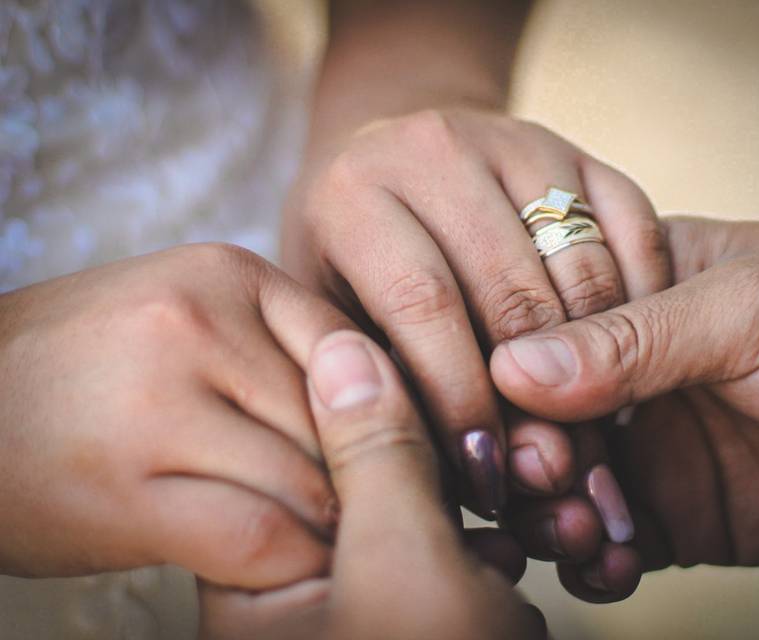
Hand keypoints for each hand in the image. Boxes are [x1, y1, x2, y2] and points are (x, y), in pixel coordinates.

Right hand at [0, 244, 353, 587]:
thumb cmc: (92, 369)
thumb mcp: (188, 320)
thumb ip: (279, 348)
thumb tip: (383, 409)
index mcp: (229, 274)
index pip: (354, 350)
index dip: (383, 418)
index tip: (390, 461)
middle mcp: (200, 322)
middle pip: (339, 420)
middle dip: (360, 477)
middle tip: (369, 513)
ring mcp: (160, 401)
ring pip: (309, 482)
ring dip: (327, 526)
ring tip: (328, 542)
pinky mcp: (127, 488)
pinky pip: (256, 537)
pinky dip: (285, 563)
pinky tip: (277, 565)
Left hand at [198, 331, 546, 639]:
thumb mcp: (404, 572)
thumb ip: (372, 458)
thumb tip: (342, 347)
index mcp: (260, 581)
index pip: (306, 446)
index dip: (382, 406)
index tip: (446, 384)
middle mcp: (308, 589)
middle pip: (379, 476)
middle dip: (462, 470)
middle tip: (522, 470)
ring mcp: (374, 600)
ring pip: (436, 506)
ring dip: (504, 505)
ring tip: (553, 522)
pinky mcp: (431, 608)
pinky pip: (466, 546)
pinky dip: (514, 544)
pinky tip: (554, 546)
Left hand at [285, 108, 668, 587]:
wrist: (391, 161)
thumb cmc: (356, 265)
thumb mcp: (342, 320)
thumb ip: (400, 389)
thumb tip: (491, 469)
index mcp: (354, 193)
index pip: (422, 305)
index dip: (462, 400)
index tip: (484, 470)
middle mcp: (434, 149)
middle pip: (511, 292)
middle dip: (539, 397)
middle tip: (551, 464)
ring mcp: (514, 141)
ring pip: (581, 269)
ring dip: (600, 361)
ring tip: (590, 427)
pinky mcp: (578, 149)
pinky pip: (637, 231)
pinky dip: (643, 305)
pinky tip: (626, 362)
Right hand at [492, 218, 758, 584]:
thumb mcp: (750, 306)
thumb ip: (634, 338)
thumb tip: (515, 366)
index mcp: (627, 288)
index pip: (528, 322)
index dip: (503, 369)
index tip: (505, 411)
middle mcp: (620, 371)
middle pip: (528, 414)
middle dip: (525, 451)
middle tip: (550, 475)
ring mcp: (642, 445)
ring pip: (554, 486)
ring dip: (548, 515)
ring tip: (582, 529)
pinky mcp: (670, 513)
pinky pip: (605, 544)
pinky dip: (593, 564)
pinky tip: (614, 564)